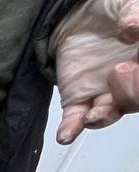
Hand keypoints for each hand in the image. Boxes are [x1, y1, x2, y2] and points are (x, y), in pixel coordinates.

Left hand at [54, 0, 138, 142]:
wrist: (76, 19)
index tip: (137, 59)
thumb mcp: (126, 8)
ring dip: (102, 116)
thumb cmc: (110, 14)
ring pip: (109, 113)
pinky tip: (65, 135)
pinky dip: (71, 129)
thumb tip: (132, 27)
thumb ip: (133, 15)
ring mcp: (104, 93)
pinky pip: (76, 119)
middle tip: (119, 71)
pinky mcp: (78, 100)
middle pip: (134, 100)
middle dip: (130, 92)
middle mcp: (129, 82)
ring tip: (93, 116)